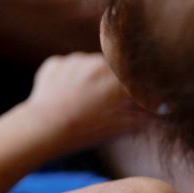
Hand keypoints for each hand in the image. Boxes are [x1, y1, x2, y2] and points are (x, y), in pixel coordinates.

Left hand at [25, 52, 147, 146]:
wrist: (42, 127)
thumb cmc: (82, 131)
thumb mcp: (114, 128)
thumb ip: (136, 119)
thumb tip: (151, 117)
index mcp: (118, 81)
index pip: (137, 81)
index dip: (140, 93)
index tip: (140, 103)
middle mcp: (99, 64)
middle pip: (116, 70)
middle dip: (117, 83)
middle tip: (111, 102)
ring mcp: (76, 61)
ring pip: (92, 65)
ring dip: (94, 78)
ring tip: (84, 100)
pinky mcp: (56, 63)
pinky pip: (69, 67)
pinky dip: (71, 78)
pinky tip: (67, 95)